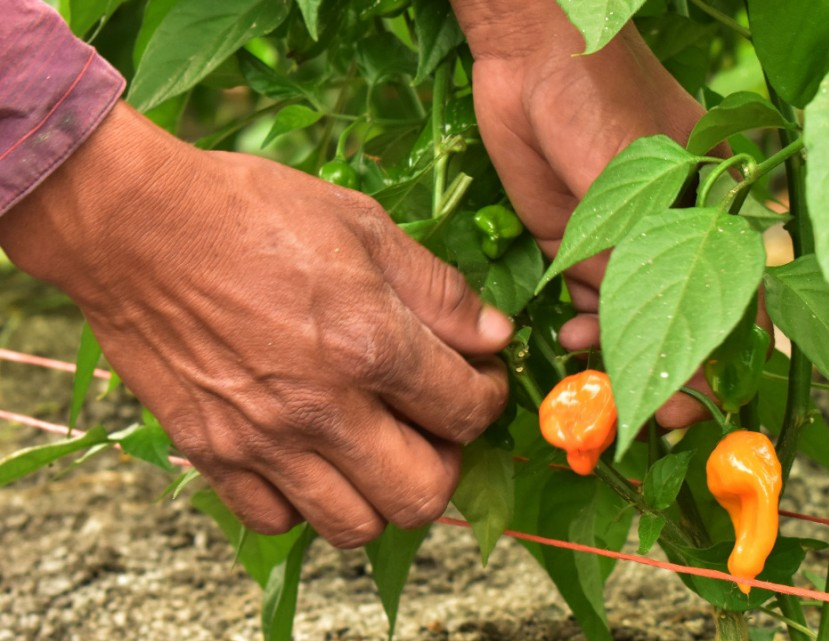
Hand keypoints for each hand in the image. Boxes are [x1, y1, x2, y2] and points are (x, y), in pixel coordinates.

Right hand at [0, 103, 512, 546]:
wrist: (135, 225)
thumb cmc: (251, 212)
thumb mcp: (365, 226)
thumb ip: (439, 291)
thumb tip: (494, 335)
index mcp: (371, 344)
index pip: (468, 411)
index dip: (488, 397)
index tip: (477, 380)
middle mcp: (323, 407)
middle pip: (423, 494)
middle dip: (447, 463)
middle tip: (435, 426)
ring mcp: (264, 440)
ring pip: (355, 526)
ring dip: (381, 495)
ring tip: (376, 449)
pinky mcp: (213, 453)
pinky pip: (276, 522)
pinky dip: (305, 503)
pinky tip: (310, 457)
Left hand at [453, 0, 762, 425]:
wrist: (532, 54)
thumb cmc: (600, 99)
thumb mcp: (633, 180)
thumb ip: (640, 255)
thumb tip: (648, 338)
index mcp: (720, 211)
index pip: (744, 302)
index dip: (725, 363)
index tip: (696, 409)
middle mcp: (680, 232)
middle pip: (690, 319)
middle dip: (666, 372)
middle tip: (637, 414)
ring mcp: (630, 237)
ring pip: (637, 316)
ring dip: (618, 354)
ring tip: (590, 373)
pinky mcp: (583, 238)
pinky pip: (595, 298)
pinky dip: (588, 326)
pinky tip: (572, 337)